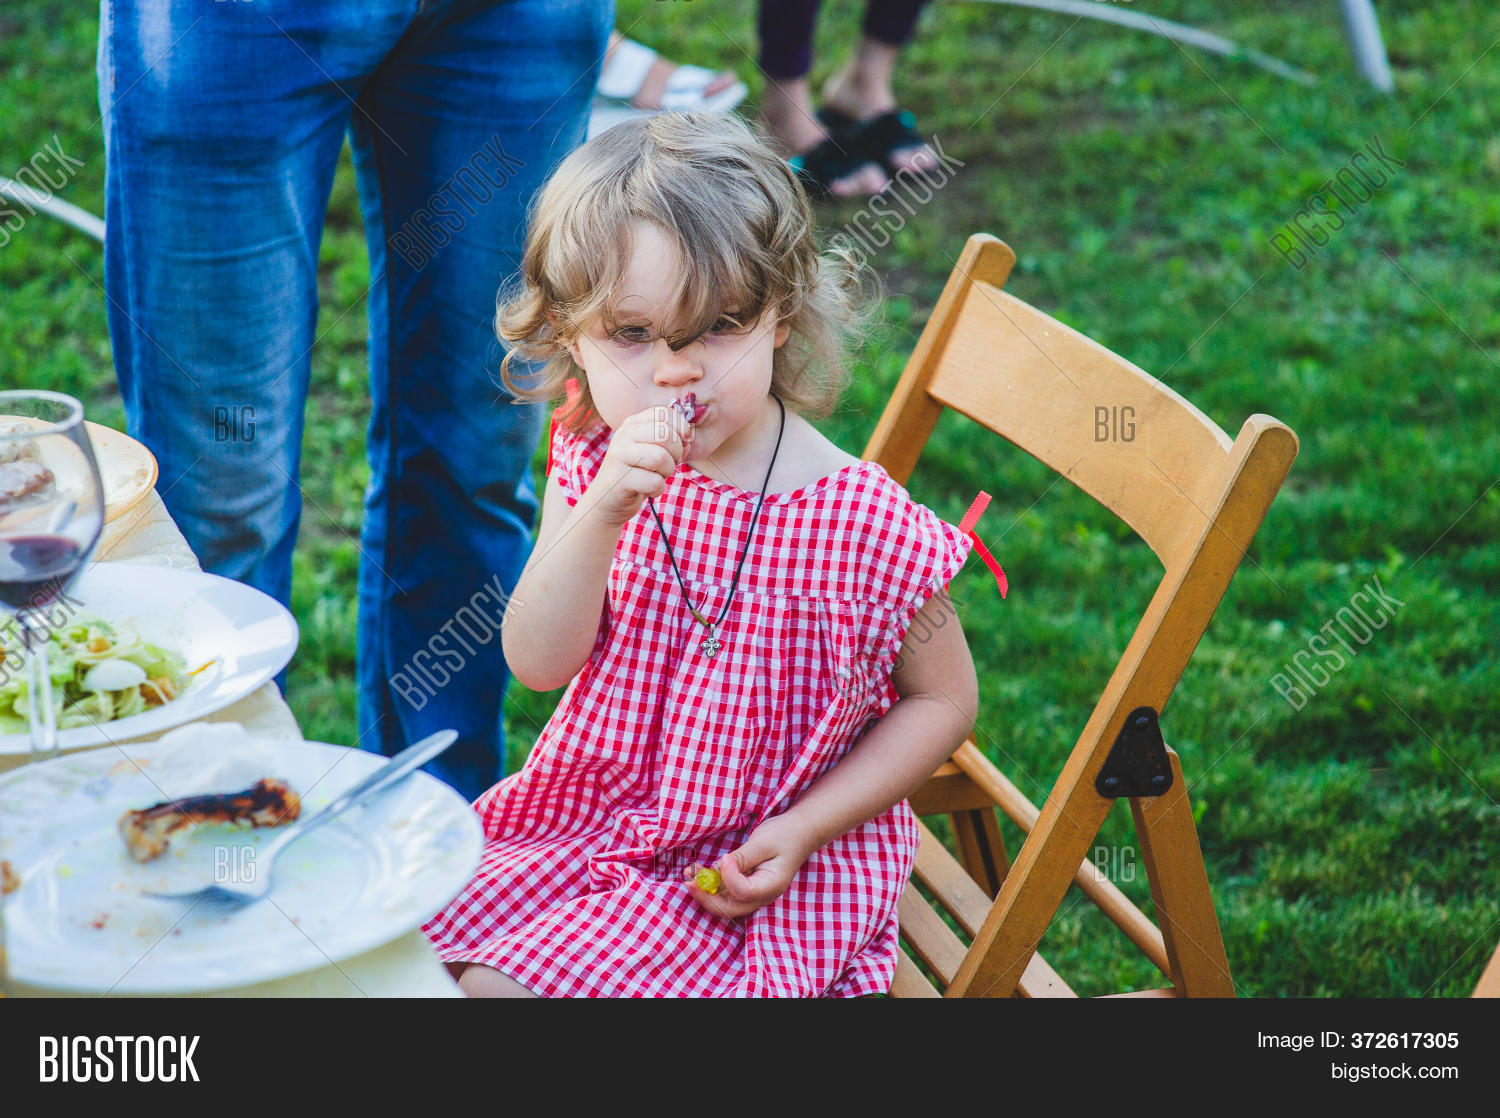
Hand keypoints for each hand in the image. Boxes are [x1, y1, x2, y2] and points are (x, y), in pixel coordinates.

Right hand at [583, 404, 693, 527]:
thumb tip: (688, 438)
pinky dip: (658, 489)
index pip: (665, 413)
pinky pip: (654, 482)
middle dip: (676, 453)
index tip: (679, 444)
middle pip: (666, 434)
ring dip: (667, 472)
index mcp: (633, 423)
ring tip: (657, 476)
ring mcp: (619, 456)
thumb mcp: (653, 449)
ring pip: (661, 458)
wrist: (608, 500)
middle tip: (667, 464)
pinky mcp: (620, 479)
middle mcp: (624, 435)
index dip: (680, 429)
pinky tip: (647, 490)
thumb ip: (672, 439)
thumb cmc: (637, 473)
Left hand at [684, 813, 818, 919]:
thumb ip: (742, 858)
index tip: (724, 857)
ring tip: (689, 874)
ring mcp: (754, 894)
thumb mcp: (764, 842)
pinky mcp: (746, 887)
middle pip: (730, 908)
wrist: (799, 832)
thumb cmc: (784, 835)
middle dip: (706, 896)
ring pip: (725, 903)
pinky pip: (726, 893)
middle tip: (689, 880)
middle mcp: (762, 896)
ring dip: (705, 892)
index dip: (728, 878)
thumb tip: (720, 867)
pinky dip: (711, 885)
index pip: (743, 892)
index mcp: (771, 886)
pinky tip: (699, 872)